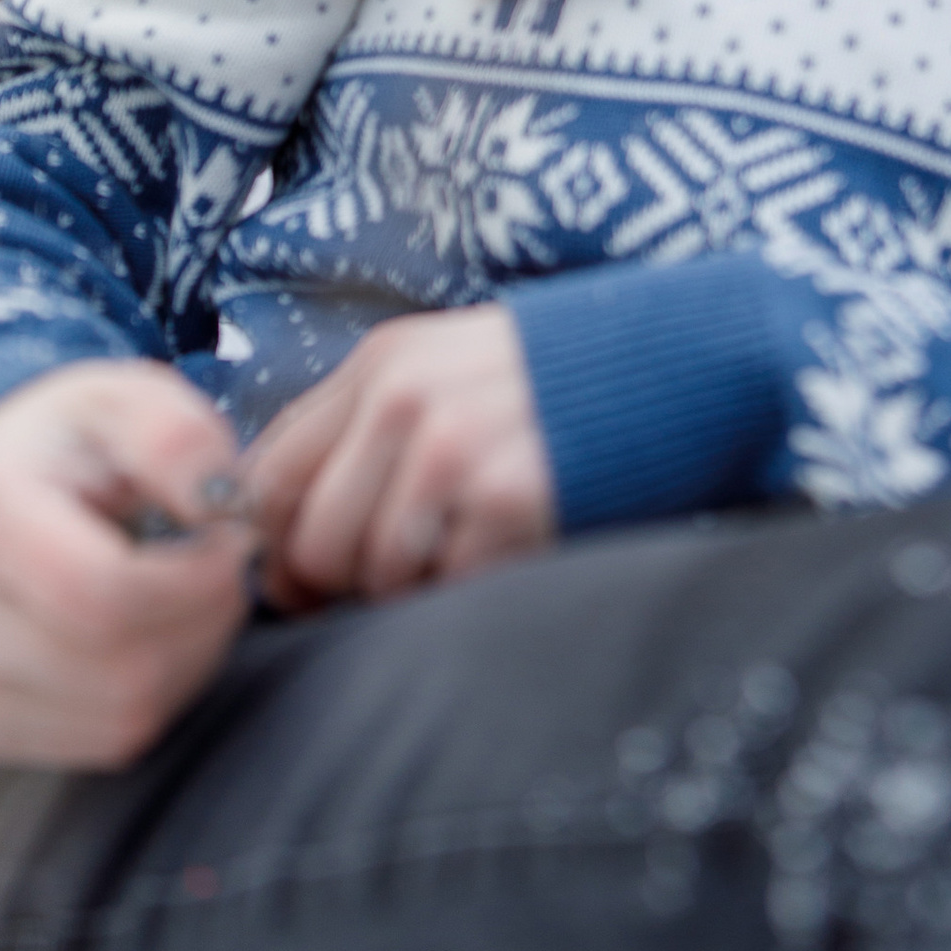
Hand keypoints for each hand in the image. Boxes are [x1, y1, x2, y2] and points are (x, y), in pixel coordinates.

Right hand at [0, 363, 256, 768]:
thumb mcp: (128, 398)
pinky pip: (107, 744)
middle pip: (123, 669)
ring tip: (187, 596)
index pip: (104, 595)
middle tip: (219, 566)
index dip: (197, 576)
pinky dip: (157, 697)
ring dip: (191, 659)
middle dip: (206, 617)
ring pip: (124, 717)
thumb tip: (216, 504)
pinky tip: (152, 637)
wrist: (2, 493)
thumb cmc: (78, 447)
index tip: (230, 536)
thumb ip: (178, 435)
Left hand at [246, 308, 553, 610]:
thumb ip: (367, 430)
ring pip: (376, 574)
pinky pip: (447, 586)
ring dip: (416, 584)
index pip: (267, 477)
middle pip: (313, 543)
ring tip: (467, 547)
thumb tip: (283, 536)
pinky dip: (473, 585)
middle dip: (345, 583)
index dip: (273, 546)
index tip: (302, 577)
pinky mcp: (507, 496)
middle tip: (399, 576)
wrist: (683, 363)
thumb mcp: (447, 371)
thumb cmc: (555, 383)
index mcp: (381, 364)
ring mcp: (453, 448)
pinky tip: (509, 546)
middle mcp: (404, 400)